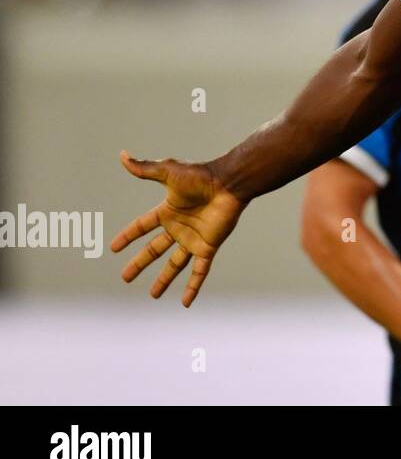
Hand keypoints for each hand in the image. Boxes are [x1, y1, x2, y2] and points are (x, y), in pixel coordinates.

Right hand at [112, 151, 246, 305]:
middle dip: (140, 263)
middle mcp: (179, 227)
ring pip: (174, 264)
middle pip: (154, 250)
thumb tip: (122, 156)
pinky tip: (185, 302)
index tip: (114, 248)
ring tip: (152, 295)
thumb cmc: (201, 176)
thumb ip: (145, 168)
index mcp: (168, 211)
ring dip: (164, 280)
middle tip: (125, 277)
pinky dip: (192, 286)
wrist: (229, 184)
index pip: (142, 227)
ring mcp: (193, 239)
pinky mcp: (208, 247)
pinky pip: (199, 271)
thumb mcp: (168, 172)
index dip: (128, 236)